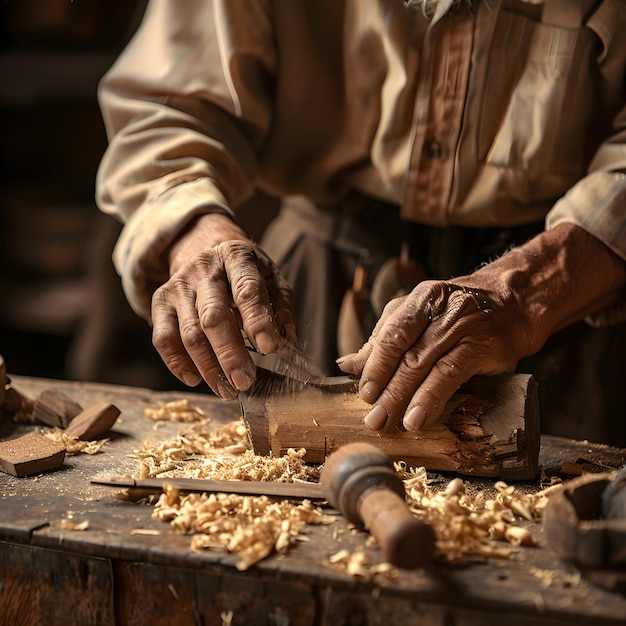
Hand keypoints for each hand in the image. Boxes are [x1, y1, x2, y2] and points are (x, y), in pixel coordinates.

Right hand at [150, 213, 296, 398]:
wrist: (206, 251)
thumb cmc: (246, 275)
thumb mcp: (272, 281)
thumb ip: (281, 309)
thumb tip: (283, 343)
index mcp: (236, 256)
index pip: (247, 289)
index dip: (258, 320)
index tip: (269, 348)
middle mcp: (204, 267)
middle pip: (213, 317)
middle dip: (230, 354)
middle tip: (245, 382)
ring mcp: (178, 285)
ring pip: (189, 333)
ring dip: (208, 368)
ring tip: (228, 390)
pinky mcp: (161, 302)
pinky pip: (163, 338)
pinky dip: (177, 363)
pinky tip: (196, 379)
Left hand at [338, 223, 625, 433]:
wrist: (513, 303)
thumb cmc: (458, 316)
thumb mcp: (419, 318)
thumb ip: (384, 340)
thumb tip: (346, 365)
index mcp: (419, 299)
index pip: (391, 333)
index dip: (375, 364)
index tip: (364, 393)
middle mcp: (440, 308)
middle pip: (406, 352)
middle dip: (386, 388)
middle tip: (372, 418)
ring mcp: (464, 325)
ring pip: (425, 364)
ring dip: (404, 397)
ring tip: (389, 422)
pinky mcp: (485, 345)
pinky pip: (451, 375)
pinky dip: (431, 398)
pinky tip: (418, 417)